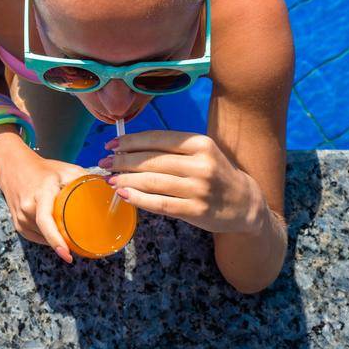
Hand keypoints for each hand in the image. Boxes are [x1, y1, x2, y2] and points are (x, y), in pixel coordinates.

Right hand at [0, 151, 95, 263]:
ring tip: (70, 235)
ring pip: (43, 238)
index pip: (46, 221)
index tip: (67, 255)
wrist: (13, 167)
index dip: (56, 240)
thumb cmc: (43, 169)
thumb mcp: (65, 170)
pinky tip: (56, 233)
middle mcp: (27, 208)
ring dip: (56, 240)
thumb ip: (84, 180)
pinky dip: (48, 238)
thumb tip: (108, 191)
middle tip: (82, 246)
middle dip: (64, 243)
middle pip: (48, 233)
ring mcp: (20, 218)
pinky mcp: (18, 225)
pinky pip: (36, 237)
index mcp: (41, 194)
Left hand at [99, 130, 266, 234]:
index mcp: (199, 143)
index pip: (157, 139)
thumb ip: (171, 149)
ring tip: (110, 179)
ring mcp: (198, 188)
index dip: (130, 141)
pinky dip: (138, 198)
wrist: (244, 203)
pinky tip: (124, 194)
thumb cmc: (215, 174)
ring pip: (152, 181)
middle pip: (151, 160)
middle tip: (104, 162)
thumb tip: (129, 148)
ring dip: (126, 179)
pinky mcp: (195, 210)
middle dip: (122, 160)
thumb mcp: (201, 153)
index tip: (111, 144)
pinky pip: (159, 203)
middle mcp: (200, 164)